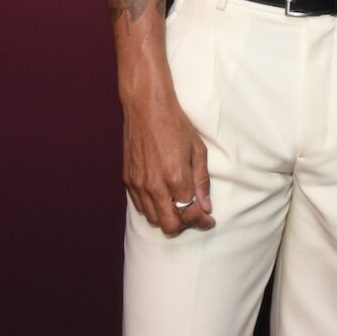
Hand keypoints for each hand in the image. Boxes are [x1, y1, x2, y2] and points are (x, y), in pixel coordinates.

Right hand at [121, 87, 212, 234]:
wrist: (147, 109)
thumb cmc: (176, 126)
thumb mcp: (198, 150)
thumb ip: (201, 181)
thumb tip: (206, 206)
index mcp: (176, 177)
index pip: (189, 214)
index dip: (201, 221)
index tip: (208, 220)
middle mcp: (154, 186)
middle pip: (169, 226)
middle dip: (185, 225)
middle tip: (194, 216)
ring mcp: (138, 185)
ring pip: (153, 220)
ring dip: (168, 218)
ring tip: (180, 206)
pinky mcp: (128, 181)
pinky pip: (140, 207)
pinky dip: (153, 209)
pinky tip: (164, 198)